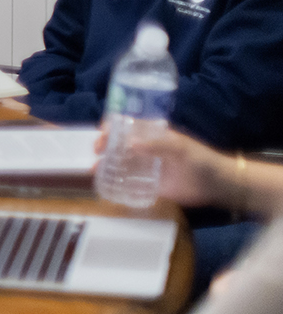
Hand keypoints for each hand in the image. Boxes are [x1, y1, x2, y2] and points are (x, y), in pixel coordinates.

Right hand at [101, 125, 233, 207]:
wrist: (218, 185)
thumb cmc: (202, 160)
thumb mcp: (181, 148)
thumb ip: (158, 145)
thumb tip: (129, 144)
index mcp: (156, 136)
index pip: (131, 126)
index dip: (114, 126)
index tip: (102, 129)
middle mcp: (149, 151)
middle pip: (121, 145)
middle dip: (106, 146)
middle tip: (96, 151)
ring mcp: (149, 169)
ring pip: (122, 165)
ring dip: (107, 166)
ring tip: (95, 170)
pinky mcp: (152, 187)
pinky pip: (130, 185)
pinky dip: (117, 185)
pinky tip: (106, 186)